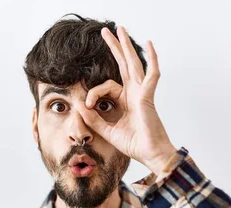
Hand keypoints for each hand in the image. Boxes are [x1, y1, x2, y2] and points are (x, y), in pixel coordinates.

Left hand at [77, 26, 176, 174]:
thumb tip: (79, 105)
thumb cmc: (134, 144)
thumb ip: (93, 119)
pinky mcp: (147, 96)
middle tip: (105, 32)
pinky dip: (152, 59)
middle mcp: (134, 94)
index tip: (88, 105)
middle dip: (114, 47)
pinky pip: (152, 74)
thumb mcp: (107, 131)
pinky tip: (149, 44)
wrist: (150, 154)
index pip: (106, 86)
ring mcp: (142, 93)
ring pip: (133, 64)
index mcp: (125, 101)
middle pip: (123, 65)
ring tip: (119, 30)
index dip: (93, 93)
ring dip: (125, 46)